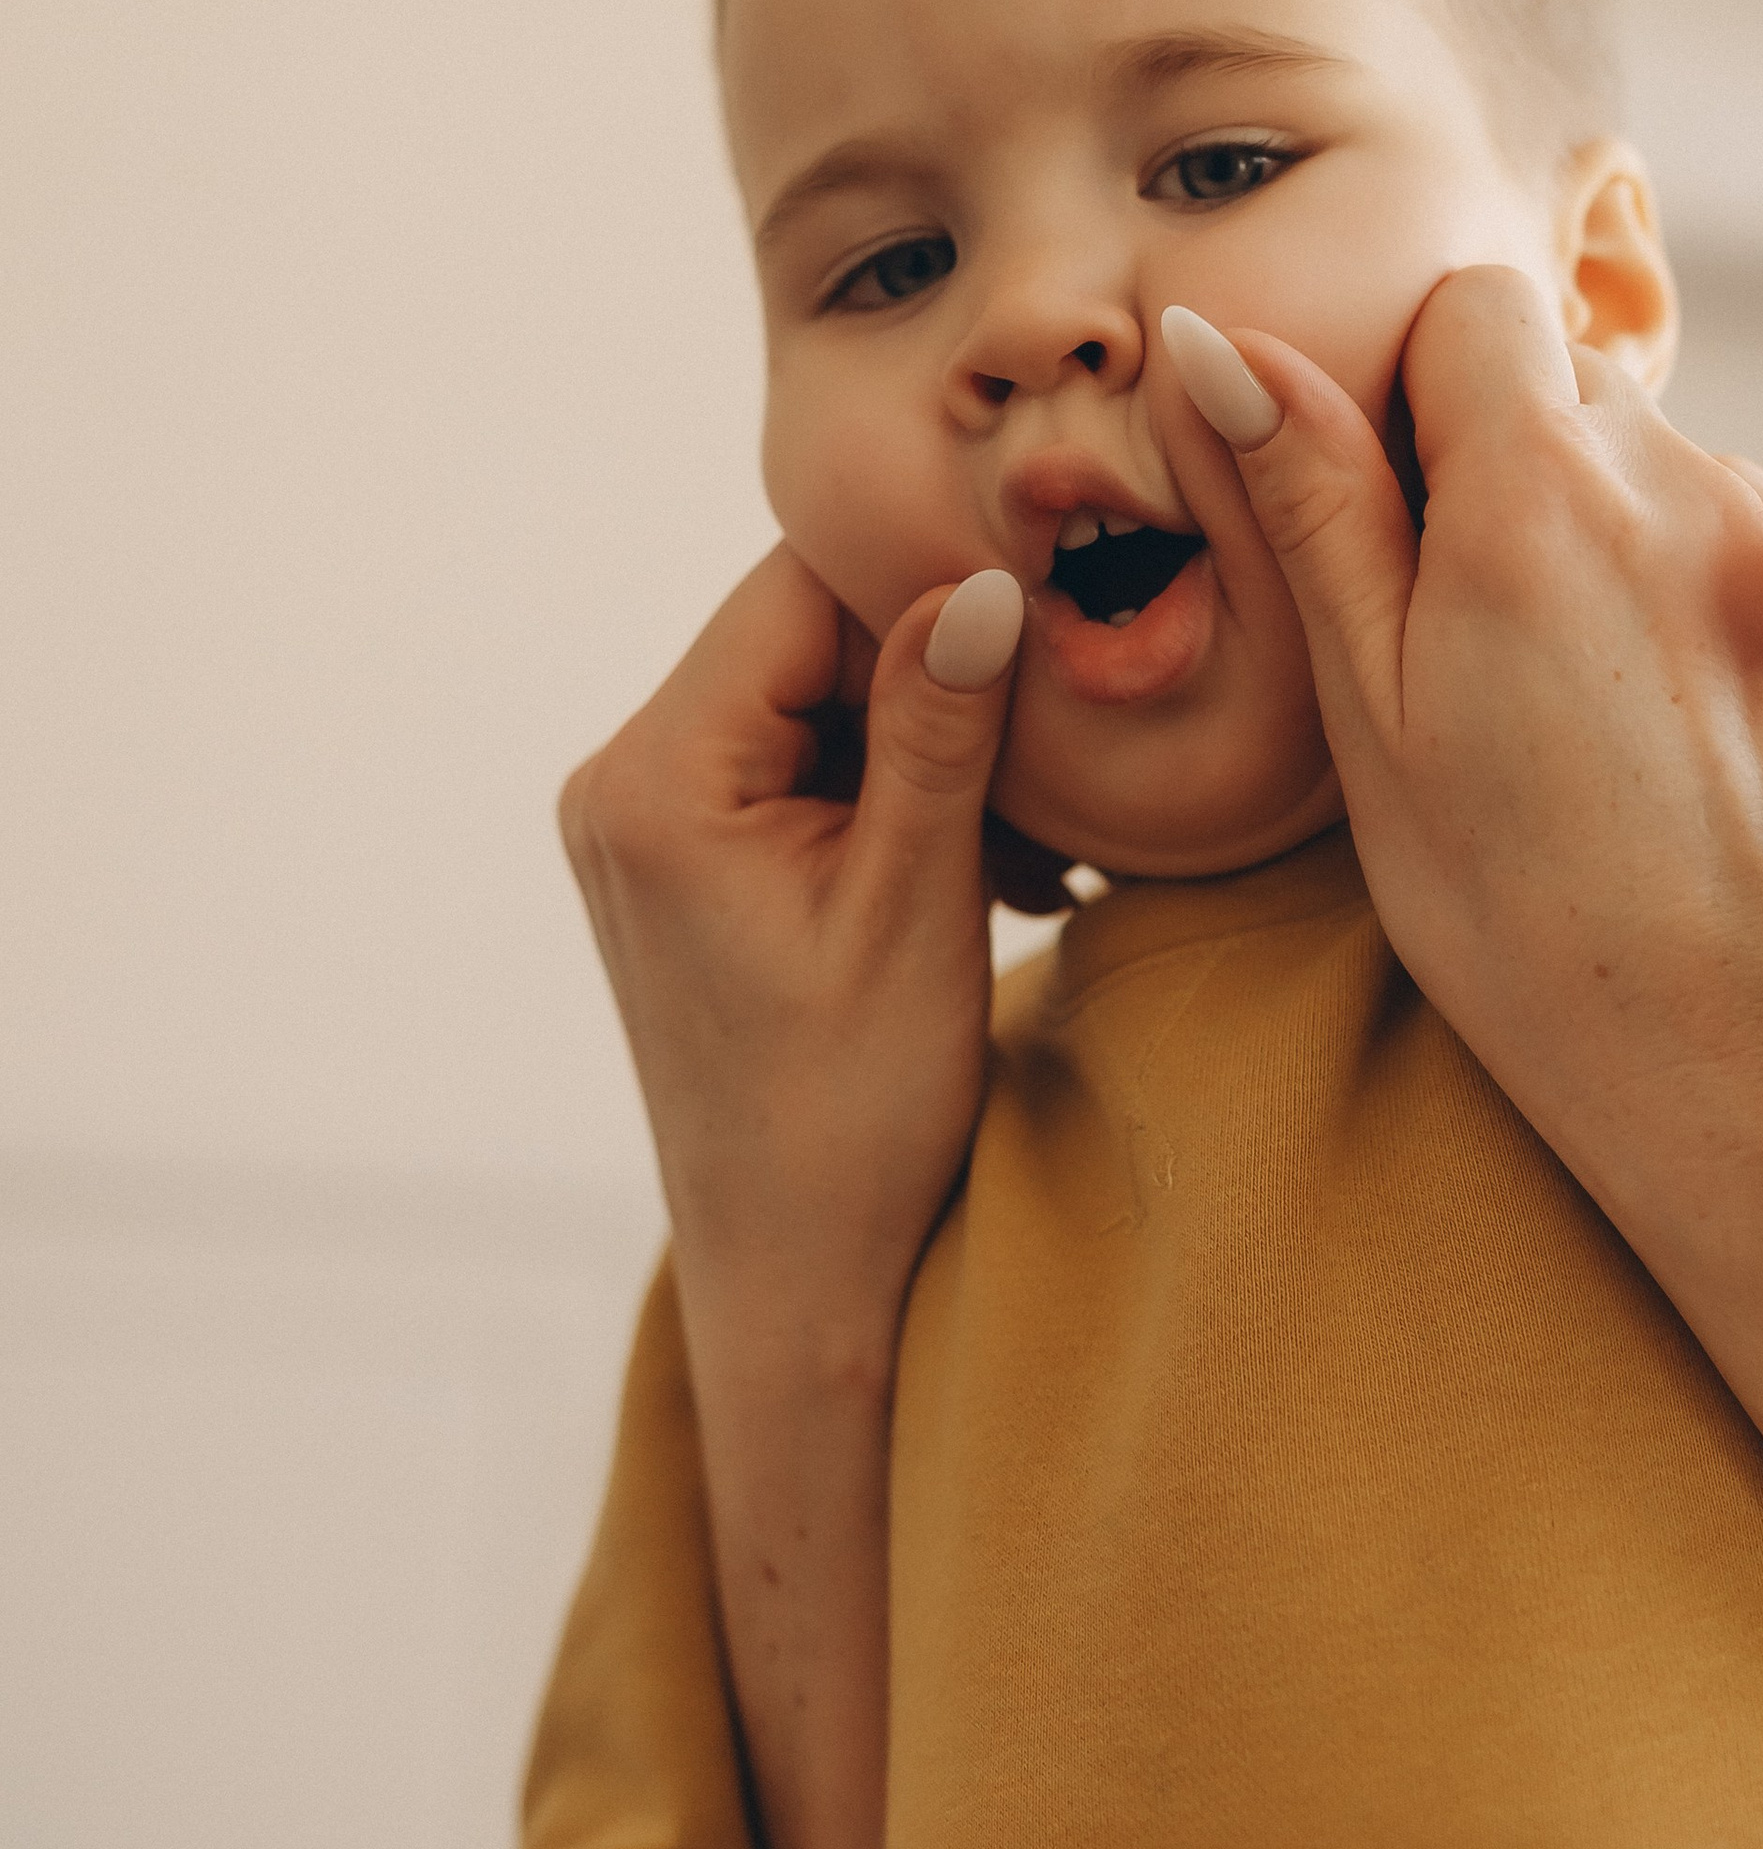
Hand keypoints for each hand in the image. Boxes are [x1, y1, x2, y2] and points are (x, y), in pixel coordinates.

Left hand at [559, 543, 1024, 1333]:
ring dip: (930, 744)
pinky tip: (984, 866)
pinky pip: (798, 765)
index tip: (1051, 621)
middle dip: (936, 675)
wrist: (797, 1269)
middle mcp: (620, 781)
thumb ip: (940, 733)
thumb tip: (986, 579)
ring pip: (813, 698)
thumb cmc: (854, 1116)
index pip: (799, 589)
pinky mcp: (681, 859)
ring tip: (1025, 846)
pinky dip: (891, 793)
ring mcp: (643, 821)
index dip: (929, 586)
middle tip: (1055, 756)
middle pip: (802, 636)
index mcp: (656, 781)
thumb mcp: (915, 908)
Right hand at [1157, 274, 1762, 1219]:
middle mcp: (1674, 479)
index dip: (1404, 385)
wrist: (1725, 1051)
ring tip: (1542, 695)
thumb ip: (1311, 505)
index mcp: (1539, 488)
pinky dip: (1658, 581)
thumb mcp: (1368, 706)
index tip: (1377, 509)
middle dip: (1485, 452)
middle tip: (1438, 621)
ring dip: (1576, 522)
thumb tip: (1214, 341)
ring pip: (1639, 455)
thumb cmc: (1514, 906)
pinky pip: (1714, 531)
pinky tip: (1630, 720)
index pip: (1467, 305)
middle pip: (1556, 376)